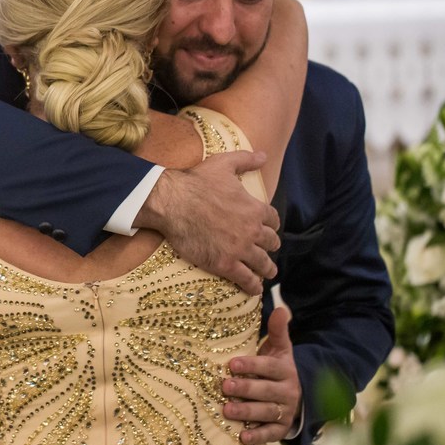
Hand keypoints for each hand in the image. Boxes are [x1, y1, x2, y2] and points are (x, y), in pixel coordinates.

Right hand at [141, 150, 279, 294]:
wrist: (172, 202)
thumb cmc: (196, 182)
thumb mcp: (224, 164)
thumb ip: (246, 159)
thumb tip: (264, 156)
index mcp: (254, 209)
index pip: (273, 220)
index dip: (270, 224)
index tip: (267, 228)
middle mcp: (252, 231)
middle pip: (271, 243)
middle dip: (270, 246)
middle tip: (266, 250)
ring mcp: (239, 249)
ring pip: (263, 263)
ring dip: (267, 268)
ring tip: (267, 273)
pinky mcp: (224, 264)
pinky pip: (246, 279)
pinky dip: (252, 285)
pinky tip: (255, 289)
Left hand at [223, 305, 300, 444]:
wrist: (299, 395)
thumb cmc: (278, 368)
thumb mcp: (280, 349)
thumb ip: (278, 331)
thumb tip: (281, 308)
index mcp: (285, 370)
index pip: (269, 367)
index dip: (252, 365)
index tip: (231, 364)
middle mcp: (288, 391)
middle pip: (266, 391)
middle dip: (246, 389)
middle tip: (224, 386)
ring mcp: (285, 411)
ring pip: (267, 412)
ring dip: (247, 411)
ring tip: (227, 410)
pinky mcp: (282, 428)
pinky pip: (271, 434)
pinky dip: (258, 437)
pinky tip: (243, 437)